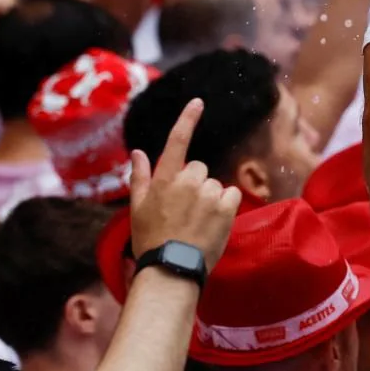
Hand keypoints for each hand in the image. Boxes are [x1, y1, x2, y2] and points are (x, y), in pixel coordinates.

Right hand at [128, 98, 242, 269]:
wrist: (172, 268)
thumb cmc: (150, 239)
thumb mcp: (138, 208)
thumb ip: (140, 177)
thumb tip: (138, 152)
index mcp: (164, 179)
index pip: (177, 142)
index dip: (188, 119)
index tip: (198, 102)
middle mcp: (187, 181)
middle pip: (198, 169)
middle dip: (194, 184)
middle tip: (184, 210)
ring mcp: (208, 193)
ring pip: (214, 184)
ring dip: (210, 197)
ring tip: (197, 221)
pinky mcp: (227, 207)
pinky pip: (231, 194)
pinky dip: (226, 205)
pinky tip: (213, 222)